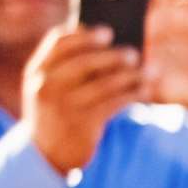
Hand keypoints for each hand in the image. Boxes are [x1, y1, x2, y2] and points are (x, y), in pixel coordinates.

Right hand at [22, 23, 146, 174]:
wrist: (44, 155)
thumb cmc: (55, 114)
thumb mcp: (49, 89)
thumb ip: (67, 67)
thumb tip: (109, 45)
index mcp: (36, 71)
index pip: (58, 42)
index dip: (85, 34)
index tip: (107, 32)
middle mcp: (47, 85)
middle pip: (86, 60)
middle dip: (113, 55)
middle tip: (134, 53)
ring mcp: (64, 105)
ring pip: (105, 82)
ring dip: (132, 75)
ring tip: (150, 70)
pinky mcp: (83, 123)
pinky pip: (115, 102)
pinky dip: (134, 93)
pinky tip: (145, 90)